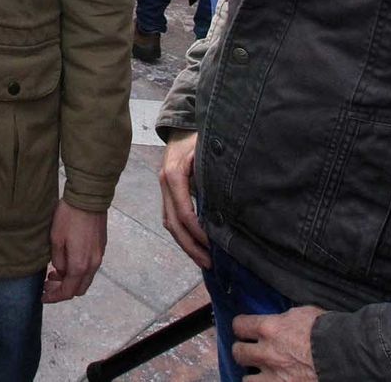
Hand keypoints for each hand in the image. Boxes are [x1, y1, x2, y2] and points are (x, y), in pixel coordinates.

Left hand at [42, 201, 106, 302]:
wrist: (89, 198)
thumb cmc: (69, 216)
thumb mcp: (55, 239)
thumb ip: (57, 260)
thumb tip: (60, 270)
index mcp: (80, 265)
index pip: (68, 291)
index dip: (54, 297)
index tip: (43, 296)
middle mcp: (93, 264)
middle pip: (79, 289)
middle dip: (62, 291)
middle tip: (47, 284)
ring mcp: (99, 256)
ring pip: (85, 279)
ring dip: (70, 280)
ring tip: (54, 272)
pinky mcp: (101, 248)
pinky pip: (90, 268)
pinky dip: (78, 271)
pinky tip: (67, 261)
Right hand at [159, 130, 209, 267]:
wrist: (180, 127)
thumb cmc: (197, 137)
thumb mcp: (206, 148)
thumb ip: (212, 170)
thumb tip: (227, 197)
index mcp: (174, 174)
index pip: (183, 211)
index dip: (197, 230)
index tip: (213, 244)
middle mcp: (164, 183)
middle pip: (173, 222)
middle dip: (190, 245)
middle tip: (209, 263)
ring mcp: (163, 189)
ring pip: (170, 223)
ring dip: (186, 244)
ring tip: (204, 260)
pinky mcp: (167, 193)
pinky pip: (171, 218)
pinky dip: (183, 234)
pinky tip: (197, 245)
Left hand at [232, 306, 325, 380]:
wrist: (345, 354)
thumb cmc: (328, 331)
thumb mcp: (302, 314)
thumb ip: (285, 319)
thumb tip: (280, 321)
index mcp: (270, 328)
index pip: (239, 325)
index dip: (242, 328)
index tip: (245, 330)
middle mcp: (266, 353)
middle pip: (238, 352)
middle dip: (244, 351)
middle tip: (251, 352)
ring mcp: (274, 376)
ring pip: (246, 379)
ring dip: (253, 375)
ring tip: (262, 374)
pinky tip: (273, 381)